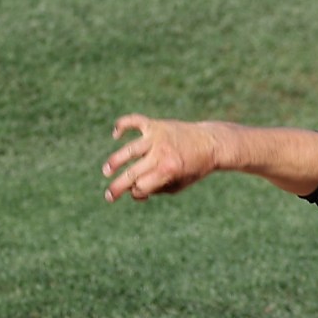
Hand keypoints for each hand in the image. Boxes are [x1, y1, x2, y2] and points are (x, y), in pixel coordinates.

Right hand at [102, 115, 223, 202]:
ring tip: (106, 171)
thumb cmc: (193, 168)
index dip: (138, 193)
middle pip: (132, 174)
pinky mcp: (155, 124)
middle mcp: (161, 153)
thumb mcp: (178, 185)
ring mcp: (156, 137)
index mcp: (168, 171)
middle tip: (108, 197)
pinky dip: (122, 125)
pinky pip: (134, 121)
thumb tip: (132, 191)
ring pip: (128, 150)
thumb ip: (156, 189)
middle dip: (118, 187)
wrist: (210, 143)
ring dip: (114, 161)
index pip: (142, 186)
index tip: (140, 193)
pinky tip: (115, 134)